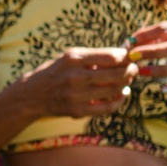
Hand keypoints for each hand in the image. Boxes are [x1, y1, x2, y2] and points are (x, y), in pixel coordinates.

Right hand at [24, 46, 138, 117]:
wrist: (32, 94)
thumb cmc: (56, 71)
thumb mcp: (70, 57)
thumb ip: (94, 56)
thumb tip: (124, 55)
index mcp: (74, 59)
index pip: (112, 57)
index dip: (126, 57)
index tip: (130, 56)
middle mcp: (76, 77)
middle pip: (118, 74)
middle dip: (131, 70)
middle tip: (134, 68)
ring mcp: (77, 95)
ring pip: (115, 90)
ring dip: (126, 84)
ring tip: (126, 80)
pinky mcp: (78, 111)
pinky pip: (108, 108)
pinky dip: (119, 100)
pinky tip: (121, 94)